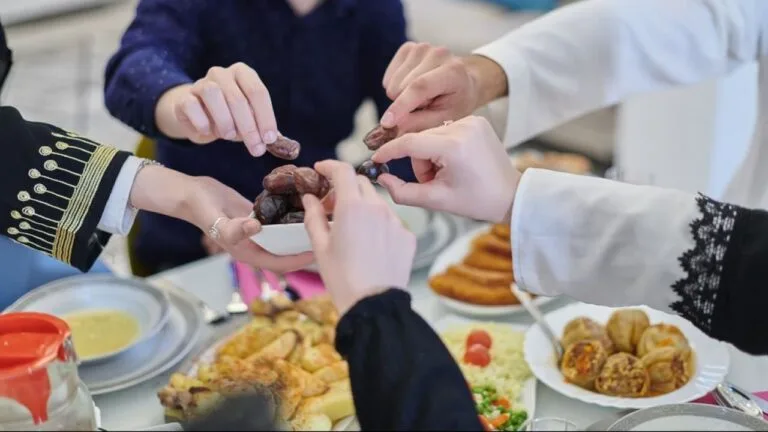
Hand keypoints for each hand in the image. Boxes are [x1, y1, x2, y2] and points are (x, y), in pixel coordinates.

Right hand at [129, 165, 313, 272]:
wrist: (191, 193)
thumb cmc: (202, 209)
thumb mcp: (217, 220)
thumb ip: (234, 228)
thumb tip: (256, 228)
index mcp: (248, 252)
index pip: (280, 263)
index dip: (299, 261)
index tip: (319, 252)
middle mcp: (255, 245)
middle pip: (286, 253)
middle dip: (305, 249)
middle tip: (329, 237)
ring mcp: (257, 231)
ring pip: (284, 238)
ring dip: (300, 234)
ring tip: (322, 223)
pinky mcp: (258, 216)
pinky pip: (278, 222)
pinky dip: (291, 218)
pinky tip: (306, 207)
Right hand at [155, 63, 276, 156]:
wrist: (197, 116)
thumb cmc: (230, 117)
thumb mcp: (250, 120)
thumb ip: (263, 128)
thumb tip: (280, 143)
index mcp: (243, 74)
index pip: (257, 92)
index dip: (265, 117)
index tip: (268, 139)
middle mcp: (221, 74)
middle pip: (238, 98)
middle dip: (249, 127)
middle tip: (255, 149)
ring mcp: (200, 83)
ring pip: (213, 95)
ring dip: (225, 121)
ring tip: (229, 136)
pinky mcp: (184, 98)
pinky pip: (192, 106)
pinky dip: (202, 122)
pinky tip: (208, 132)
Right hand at [302, 160, 415, 315]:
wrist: (374, 305)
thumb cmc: (342, 278)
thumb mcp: (320, 247)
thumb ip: (314, 216)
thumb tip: (309, 198)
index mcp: (352, 207)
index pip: (342, 171)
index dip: (330, 166)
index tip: (321, 170)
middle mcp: (377, 208)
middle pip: (360, 183)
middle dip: (345, 188)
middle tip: (331, 206)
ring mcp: (396, 221)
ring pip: (377, 202)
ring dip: (363, 206)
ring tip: (351, 229)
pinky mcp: (408, 236)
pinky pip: (391, 221)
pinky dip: (379, 224)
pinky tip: (370, 244)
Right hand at [372, 116, 519, 223]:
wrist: (511, 195)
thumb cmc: (476, 200)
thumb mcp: (436, 200)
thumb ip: (403, 192)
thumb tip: (381, 178)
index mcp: (454, 146)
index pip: (409, 143)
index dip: (389, 151)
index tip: (375, 159)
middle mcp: (464, 127)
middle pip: (419, 139)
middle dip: (418, 162)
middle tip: (431, 182)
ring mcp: (472, 120)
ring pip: (430, 134)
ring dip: (430, 154)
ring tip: (445, 174)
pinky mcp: (477, 119)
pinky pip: (444, 130)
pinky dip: (442, 146)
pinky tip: (454, 163)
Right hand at [380, 42, 507, 132]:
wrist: (464, 82)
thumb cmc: (456, 103)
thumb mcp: (445, 119)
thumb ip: (420, 123)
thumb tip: (393, 124)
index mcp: (453, 71)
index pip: (420, 87)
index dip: (401, 105)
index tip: (386, 122)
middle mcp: (437, 54)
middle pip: (402, 86)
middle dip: (406, 103)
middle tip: (425, 105)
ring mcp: (422, 48)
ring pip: (393, 82)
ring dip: (402, 95)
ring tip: (422, 96)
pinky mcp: (409, 48)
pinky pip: (389, 75)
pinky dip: (396, 86)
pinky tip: (412, 86)